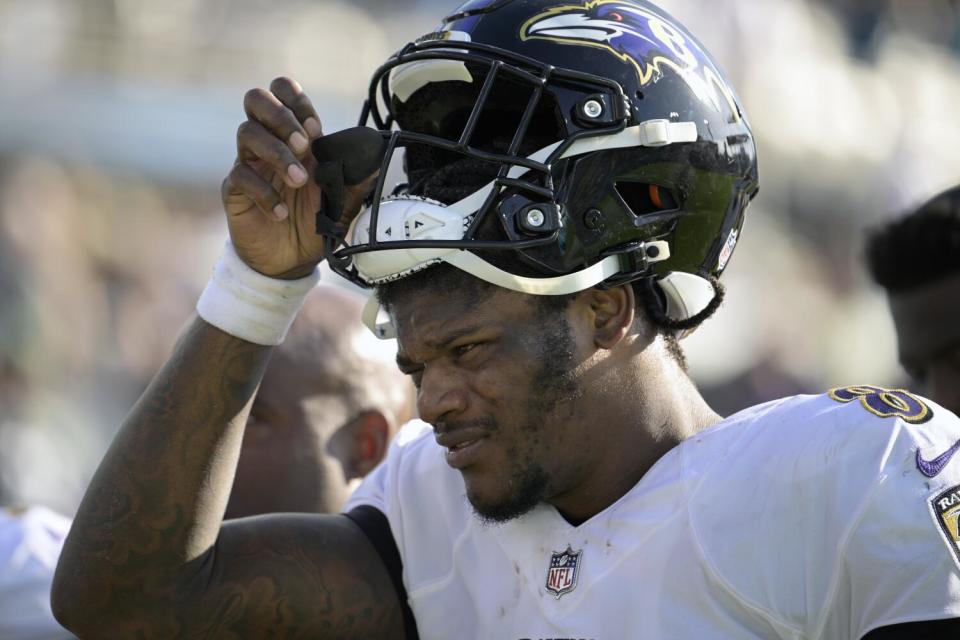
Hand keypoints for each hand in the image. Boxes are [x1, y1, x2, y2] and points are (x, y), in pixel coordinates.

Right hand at [222, 77, 376, 278]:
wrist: (292, 260)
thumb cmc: (315, 223)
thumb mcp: (344, 201)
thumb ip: (358, 177)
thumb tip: (378, 153)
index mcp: (296, 137)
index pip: (283, 93)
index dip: (298, 102)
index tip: (317, 129)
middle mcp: (269, 143)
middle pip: (256, 99)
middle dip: (280, 115)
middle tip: (304, 145)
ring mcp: (250, 164)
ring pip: (247, 133)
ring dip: (278, 154)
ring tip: (298, 181)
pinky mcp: (236, 189)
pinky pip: (241, 175)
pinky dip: (264, 193)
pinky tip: (281, 212)